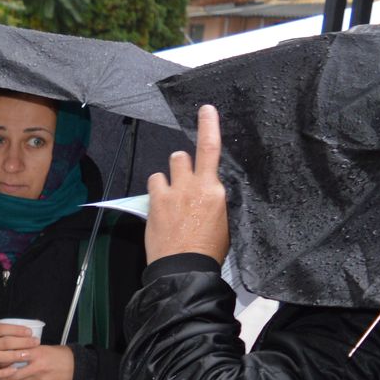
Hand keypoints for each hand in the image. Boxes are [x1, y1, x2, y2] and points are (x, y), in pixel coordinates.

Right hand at [0, 322, 40, 379]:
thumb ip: (6, 331)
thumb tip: (30, 330)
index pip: (3, 329)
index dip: (17, 330)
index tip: (30, 332)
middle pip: (5, 342)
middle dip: (22, 342)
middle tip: (35, 342)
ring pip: (0, 356)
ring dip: (16, 355)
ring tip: (29, 354)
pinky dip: (6, 372)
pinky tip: (15, 369)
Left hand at [0, 344, 75, 379]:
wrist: (80, 369)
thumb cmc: (63, 356)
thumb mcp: (47, 349)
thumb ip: (32, 352)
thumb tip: (16, 353)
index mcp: (38, 354)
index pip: (16, 356)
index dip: (7, 360)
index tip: (1, 361)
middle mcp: (38, 367)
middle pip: (15, 374)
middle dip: (7, 376)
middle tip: (1, 376)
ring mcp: (42, 379)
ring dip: (22, 379)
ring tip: (26, 375)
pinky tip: (41, 379)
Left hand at [146, 104, 228, 264]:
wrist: (185, 269)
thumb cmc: (210, 249)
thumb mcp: (226, 221)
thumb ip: (217, 198)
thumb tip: (212, 187)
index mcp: (216, 191)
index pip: (212, 149)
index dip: (208, 126)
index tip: (205, 110)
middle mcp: (194, 186)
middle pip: (183, 155)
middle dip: (183, 162)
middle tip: (184, 181)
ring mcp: (172, 194)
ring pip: (168, 166)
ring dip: (170, 175)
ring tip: (172, 194)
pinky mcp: (155, 203)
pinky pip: (154, 182)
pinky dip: (157, 189)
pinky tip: (162, 204)